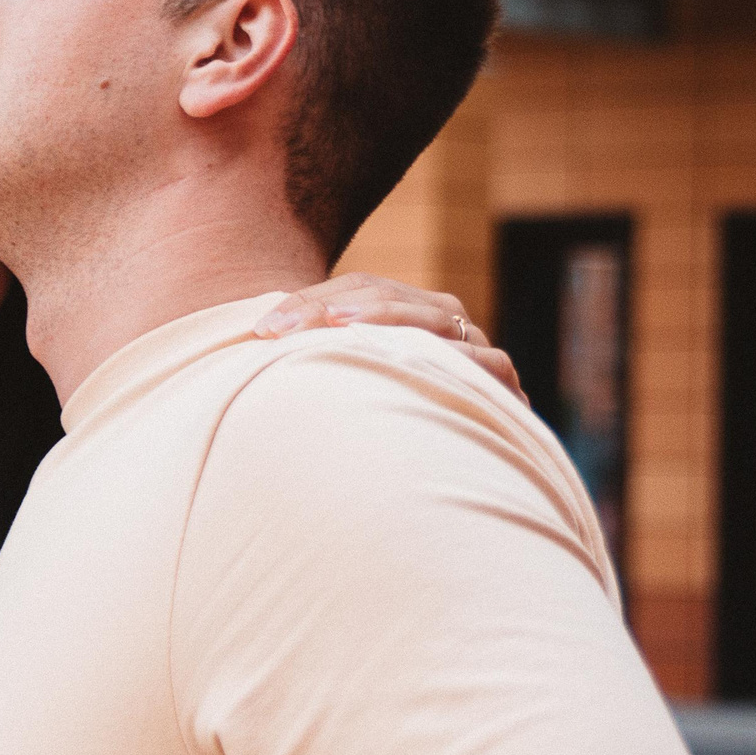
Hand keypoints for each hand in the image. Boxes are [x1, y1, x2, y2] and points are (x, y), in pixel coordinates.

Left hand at [255, 271, 525, 402]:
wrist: (465, 467)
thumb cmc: (390, 418)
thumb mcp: (351, 381)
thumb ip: (318, 356)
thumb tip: (255, 341)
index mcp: (407, 307)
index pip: (356, 287)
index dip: (307, 302)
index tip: (261, 330)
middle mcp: (442, 317)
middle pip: (386, 294)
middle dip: (332, 307)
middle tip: (283, 330)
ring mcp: (474, 343)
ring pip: (431, 319)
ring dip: (386, 318)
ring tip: (340, 325)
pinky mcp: (500, 377)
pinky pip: (481, 363)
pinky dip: (450, 360)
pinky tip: (410, 362)